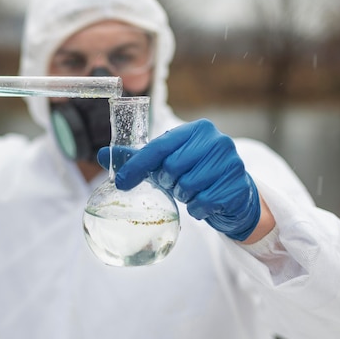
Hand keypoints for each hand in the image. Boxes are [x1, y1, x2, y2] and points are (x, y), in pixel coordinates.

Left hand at [99, 119, 261, 240]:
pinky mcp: (237, 186)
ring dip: (184, 195)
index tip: (122, 182)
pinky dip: (198, 208)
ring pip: (187, 186)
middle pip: (172, 168)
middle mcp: (216, 141)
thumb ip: (138, 158)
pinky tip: (204, 203)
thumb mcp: (169, 161)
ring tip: (192, 191)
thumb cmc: (196, 173)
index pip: (160, 146)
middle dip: (168, 182)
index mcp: (197, 129)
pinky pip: (203, 203)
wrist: (236, 195)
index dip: (138, 166)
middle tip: (175, 183)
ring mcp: (231, 163)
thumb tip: (102, 155)